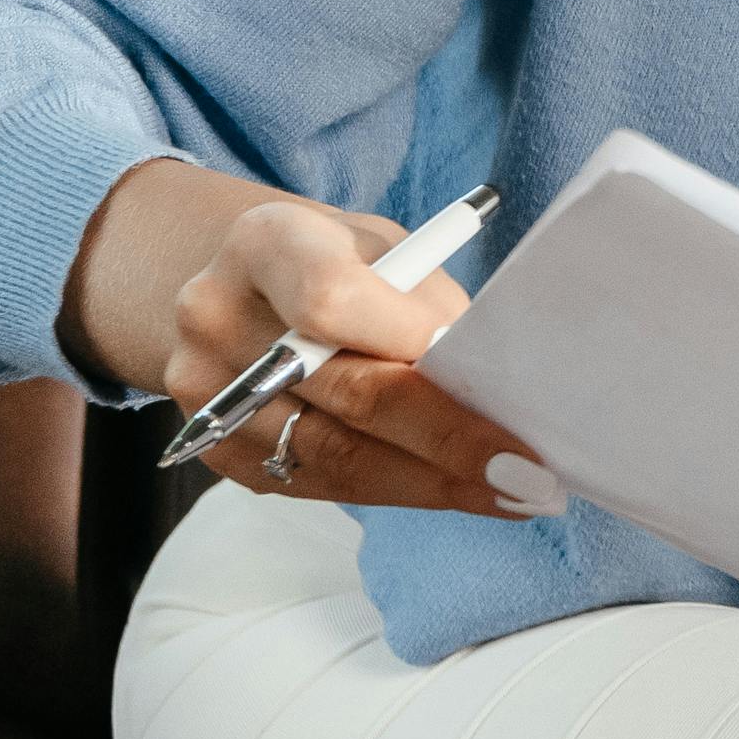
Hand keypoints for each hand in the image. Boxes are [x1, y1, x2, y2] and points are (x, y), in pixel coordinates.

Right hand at [71, 159, 551, 519]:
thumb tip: (488, 388)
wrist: (238, 287)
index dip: (413, 343)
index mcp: (266, 245)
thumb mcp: (384, 249)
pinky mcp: (219, 448)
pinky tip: (453, 491)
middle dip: (449, 440)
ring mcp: (210, 392)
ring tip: (512, 494)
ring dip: (433, 483)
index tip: (488, 381)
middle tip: (528, 471)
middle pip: (347, 394)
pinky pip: (319, 483)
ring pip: (336, 456)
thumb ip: (423, 306)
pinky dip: (397, 489)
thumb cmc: (336, 262)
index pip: (334, 302)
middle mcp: (218, 318)